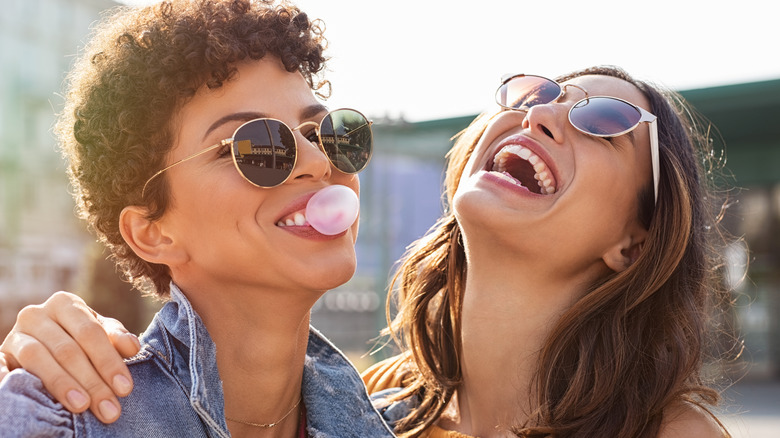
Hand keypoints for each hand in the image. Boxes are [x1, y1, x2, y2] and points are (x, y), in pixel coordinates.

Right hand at [0, 291, 140, 422]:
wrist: (41, 341)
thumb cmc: (77, 338)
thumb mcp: (98, 333)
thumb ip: (115, 337)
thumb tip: (132, 347)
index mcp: (65, 304)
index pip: (91, 333)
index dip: (109, 361)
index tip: (124, 388)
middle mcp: (37, 314)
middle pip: (68, 349)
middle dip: (92, 381)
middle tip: (108, 408)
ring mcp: (15, 334)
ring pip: (38, 358)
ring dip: (61, 384)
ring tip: (81, 406)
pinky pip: (1, 365)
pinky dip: (8, 379)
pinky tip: (25, 396)